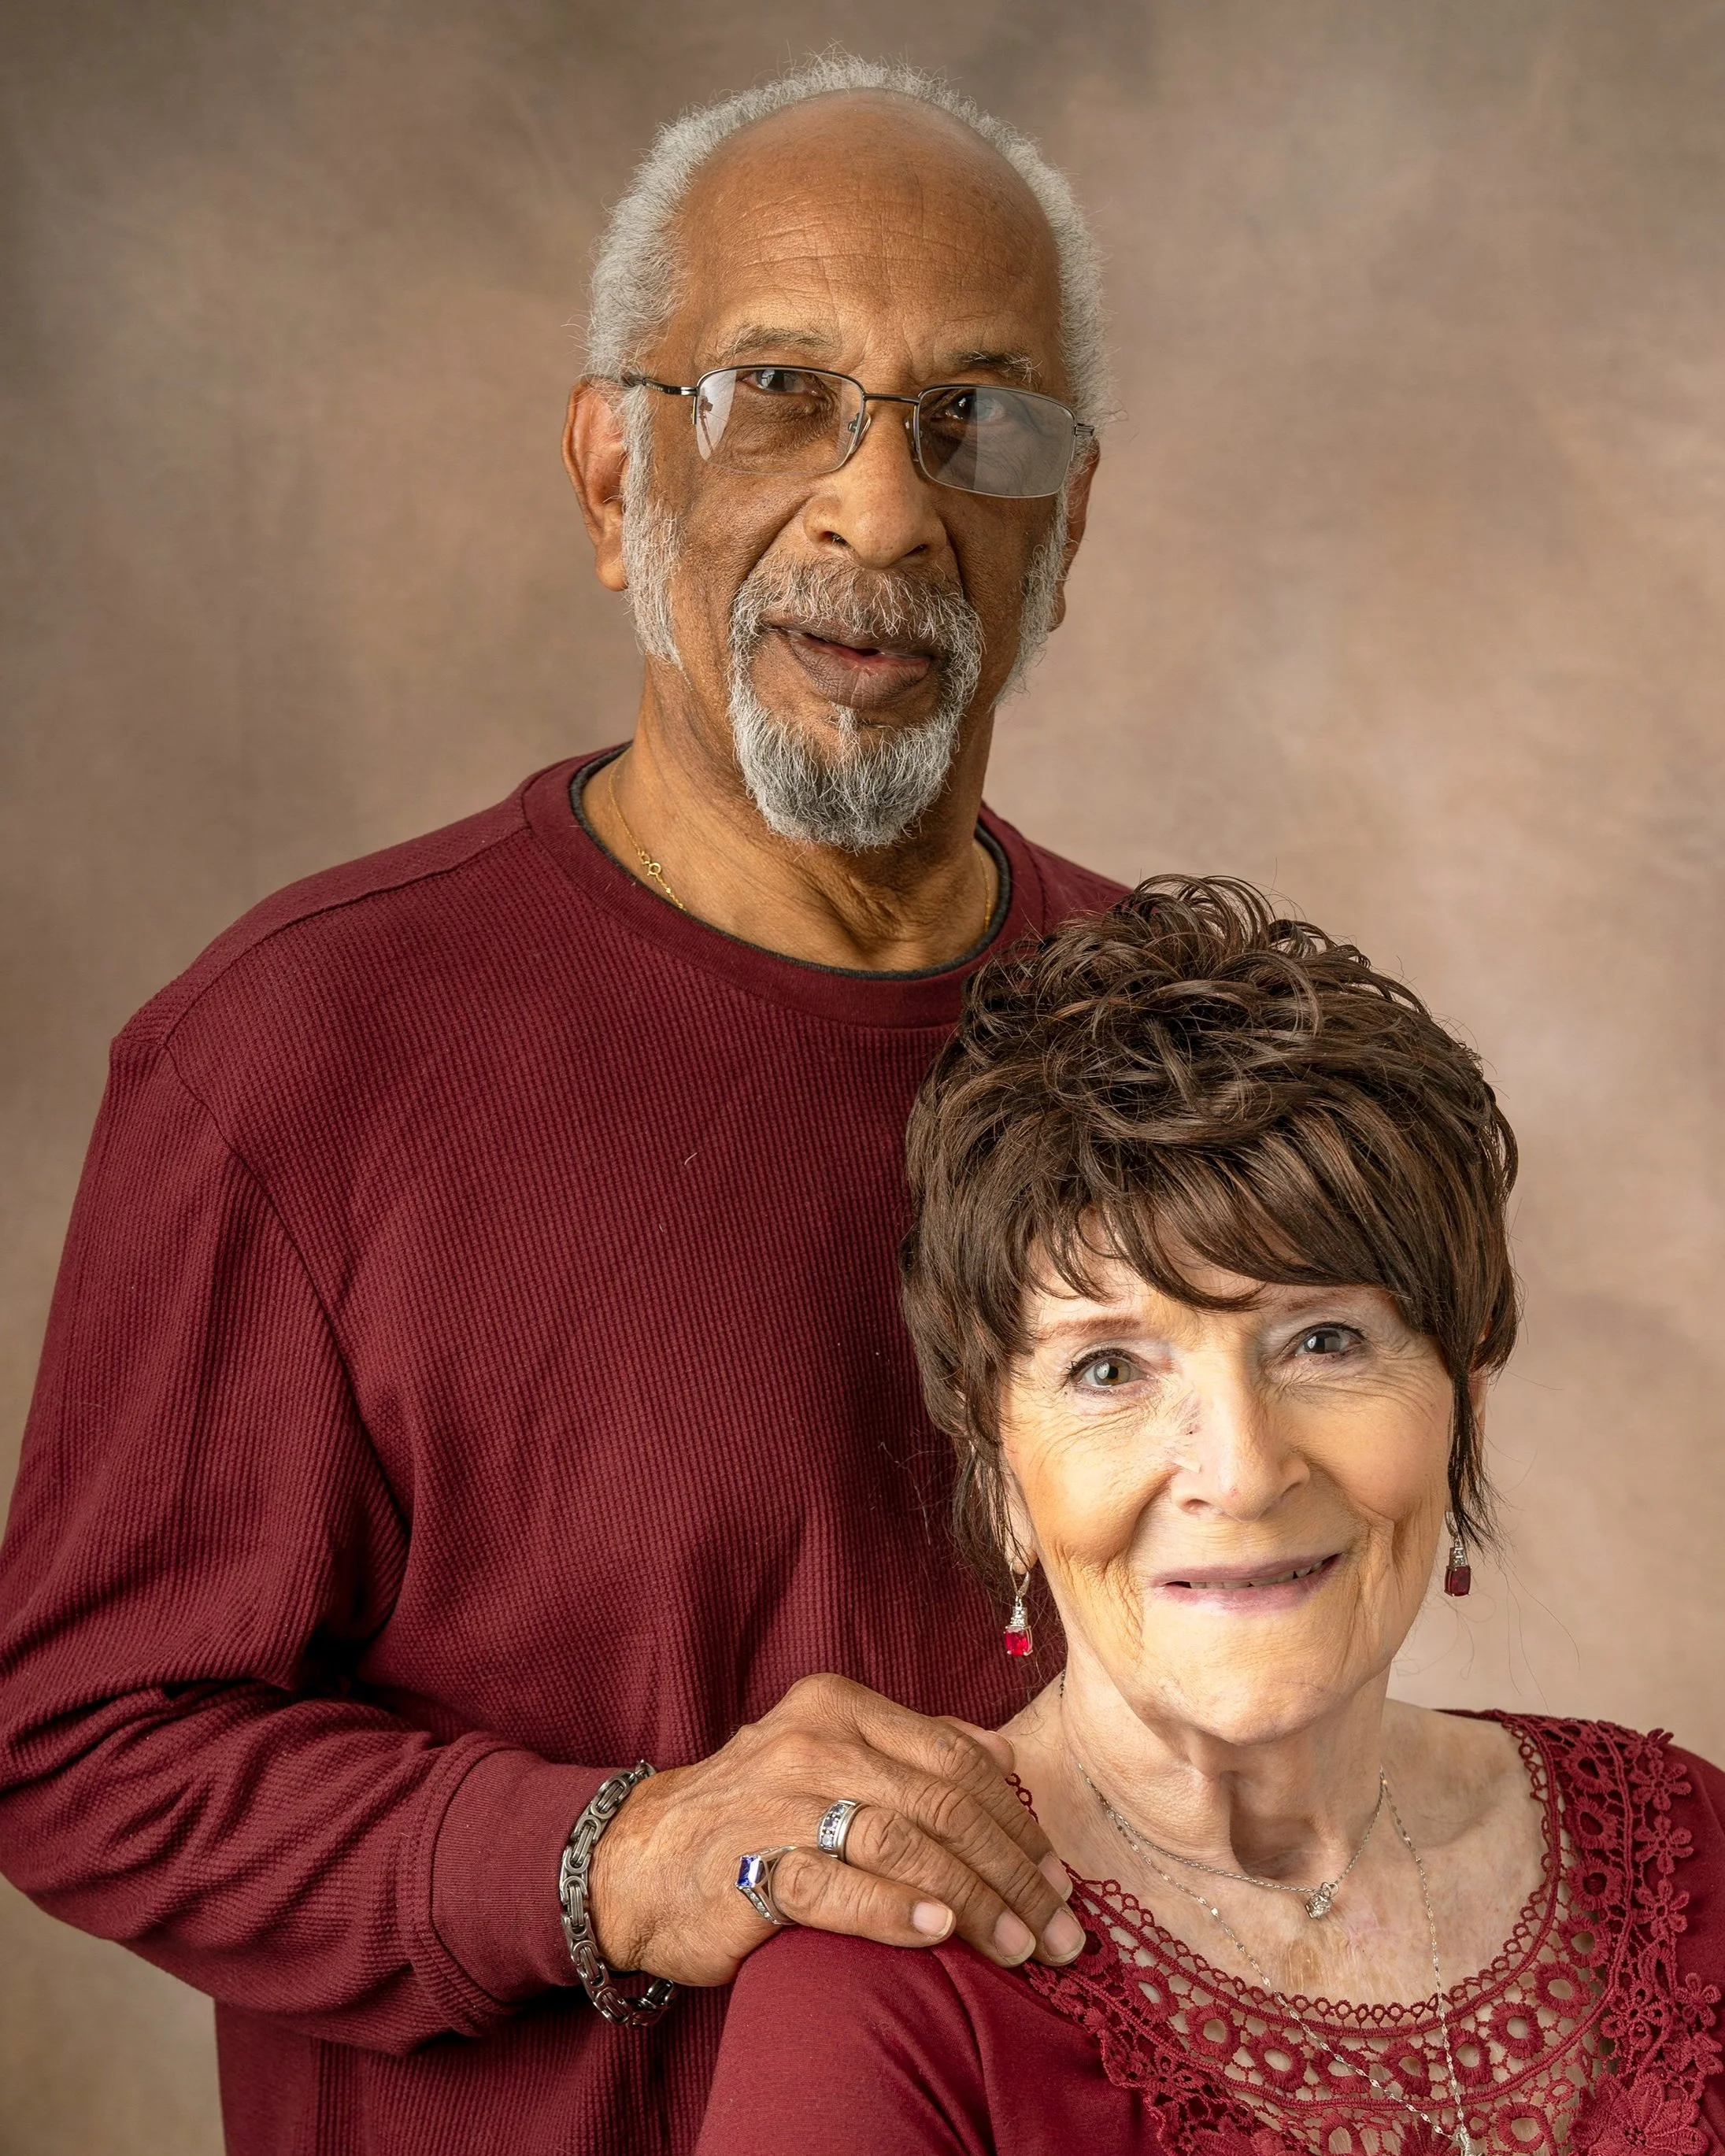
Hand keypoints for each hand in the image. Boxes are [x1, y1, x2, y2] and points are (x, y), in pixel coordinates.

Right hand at [586, 1673, 1084, 1985]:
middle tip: (1061, 1926)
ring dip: (976, 1900)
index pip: (956, 1758)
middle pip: (943, 1803)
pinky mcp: (752, 1865)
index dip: (1017, 1821)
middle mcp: (814, 1741)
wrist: (638, 1859)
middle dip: (1014, 1870)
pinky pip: (838, 1886)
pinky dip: (896, 1910)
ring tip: (1020, 1945)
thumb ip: (914, 1748)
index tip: (1059, 1875)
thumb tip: (1007, 1756)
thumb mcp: (829, 1753)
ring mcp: (781, 1802)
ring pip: (905, 1842)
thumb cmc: (752, 1810)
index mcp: (840, 1705)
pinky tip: (940, 1933)